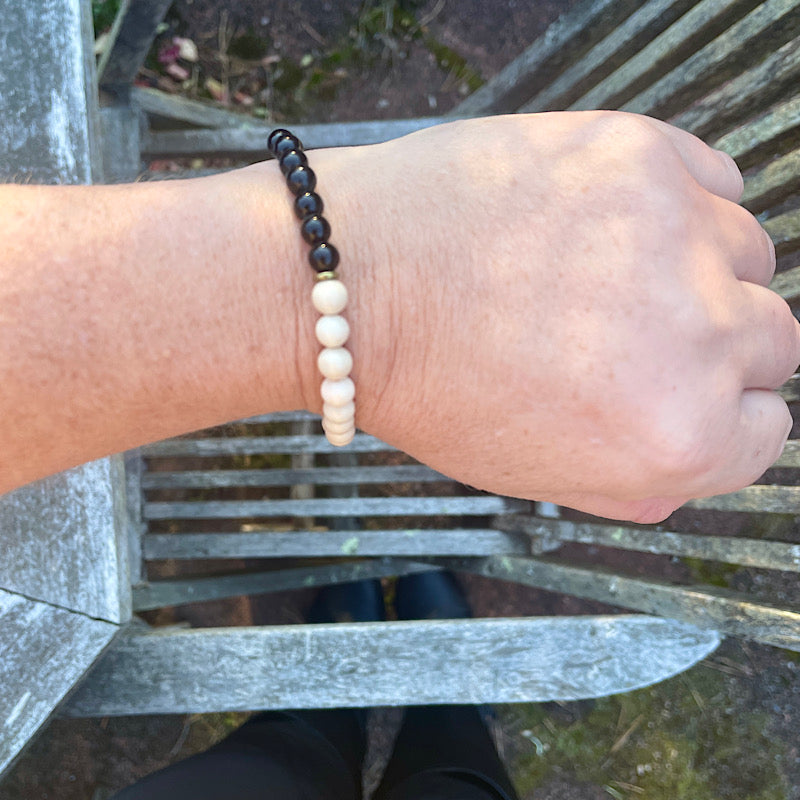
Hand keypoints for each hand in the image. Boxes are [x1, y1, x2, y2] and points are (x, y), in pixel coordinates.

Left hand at [308, 111, 799, 522]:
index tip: (676, 391)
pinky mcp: (640, 155)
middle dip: (709, 349)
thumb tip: (686, 473)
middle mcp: (698, 340)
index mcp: (675, 438)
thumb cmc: (430, 387)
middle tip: (630, 333)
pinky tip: (614, 222)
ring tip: (606, 273)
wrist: (354, 287)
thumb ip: (628, 484)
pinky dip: (682, 202)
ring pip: (746, 258)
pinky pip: (714, 182)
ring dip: (694, 270)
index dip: (715, 415)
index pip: (764, 433)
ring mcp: (676, 235)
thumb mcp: (532, 474)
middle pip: (772, 344)